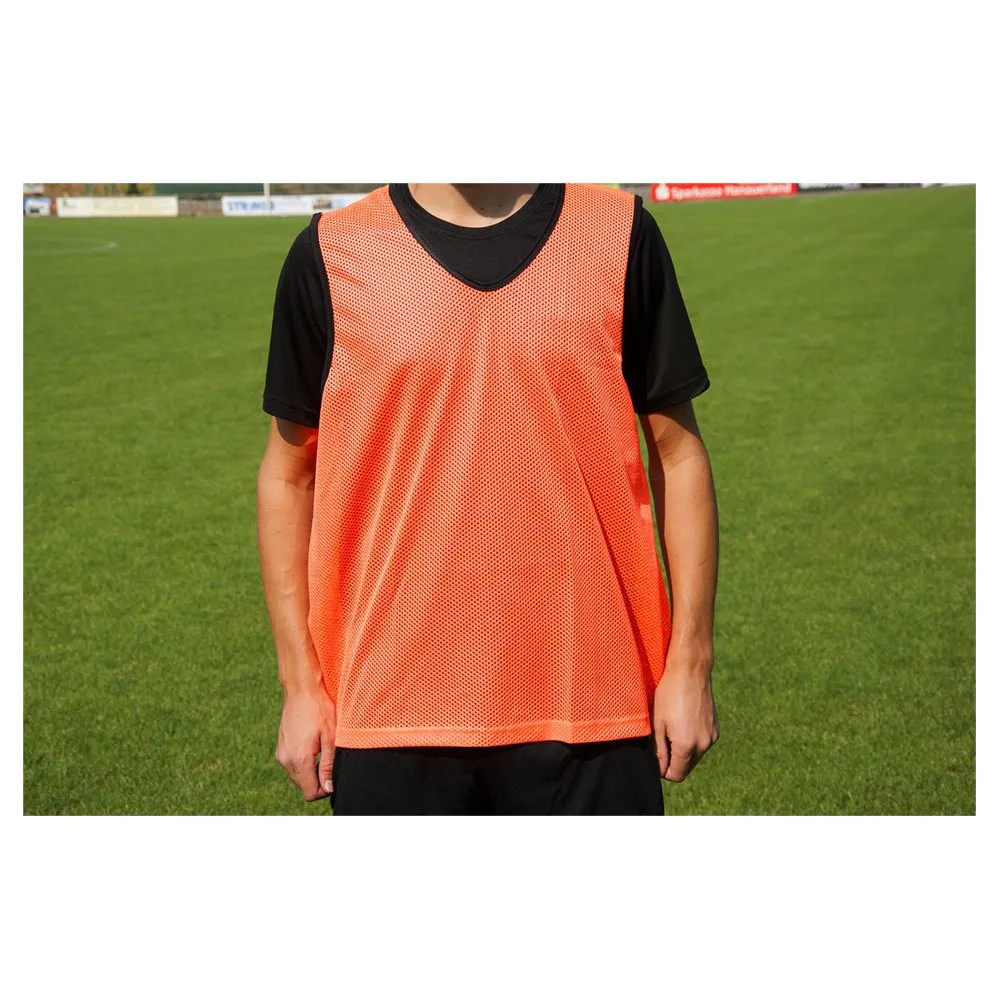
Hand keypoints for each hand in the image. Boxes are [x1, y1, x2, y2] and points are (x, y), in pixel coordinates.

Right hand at [275, 681, 337, 800]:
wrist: (301, 690)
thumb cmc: (319, 709)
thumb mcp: (330, 737)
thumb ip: (328, 765)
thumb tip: (328, 787)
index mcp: (299, 759)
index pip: (310, 793)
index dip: (324, 790)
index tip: (333, 776)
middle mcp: (286, 760)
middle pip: (303, 786)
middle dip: (318, 780)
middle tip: (330, 761)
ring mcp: (281, 753)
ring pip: (297, 776)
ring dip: (310, 771)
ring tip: (321, 751)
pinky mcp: (280, 747)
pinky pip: (292, 765)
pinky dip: (303, 762)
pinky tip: (312, 746)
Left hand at [651, 652, 718, 781]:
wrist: (691, 671)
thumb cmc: (669, 694)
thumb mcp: (658, 722)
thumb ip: (659, 750)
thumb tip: (660, 768)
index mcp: (686, 746)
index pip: (676, 775)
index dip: (663, 770)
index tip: (657, 756)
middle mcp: (703, 745)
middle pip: (686, 767)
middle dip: (674, 760)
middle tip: (663, 739)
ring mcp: (712, 736)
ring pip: (695, 756)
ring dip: (684, 750)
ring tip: (673, 727)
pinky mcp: (716, 728)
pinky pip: (703, 743)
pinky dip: (693, 739)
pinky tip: (684, 721)